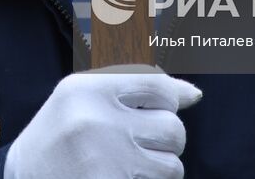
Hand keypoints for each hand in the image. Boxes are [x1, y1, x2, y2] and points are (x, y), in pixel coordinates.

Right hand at [4, 66, 200, 178]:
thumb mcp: (83, 97)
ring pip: (171, 166)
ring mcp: (104, 162)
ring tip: (133, 165)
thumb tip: (194, 96)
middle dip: (167, 140)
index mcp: (87, 89)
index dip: (170, 99)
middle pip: (172, 128)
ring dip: (161, 169)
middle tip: (143, 143)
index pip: (159, 85)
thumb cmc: (60, 134)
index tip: (159, 110)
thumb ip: (136, 87)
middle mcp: (96, 122)